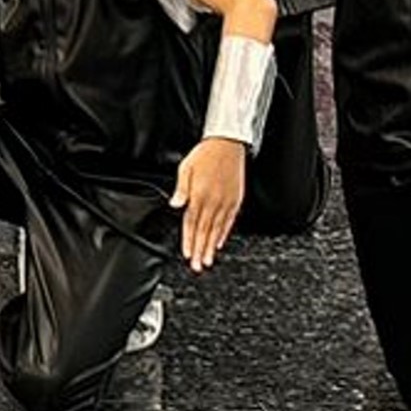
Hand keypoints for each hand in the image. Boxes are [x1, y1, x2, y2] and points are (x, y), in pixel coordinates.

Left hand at [172, 140, 247, 269]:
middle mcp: (214, 202)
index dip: (189, 240)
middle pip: (204, 231)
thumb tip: (175, 204)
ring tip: (208, 261)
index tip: (187, 254)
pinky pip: (229, 221)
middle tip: (197, 266)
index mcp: (199, 195)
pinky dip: (224, 233)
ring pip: (217, 230)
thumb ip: (181, 189)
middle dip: (200, 250)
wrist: (228, 145)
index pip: (191, 223)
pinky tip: (219, 243)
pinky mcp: (236, 200)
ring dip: (211, 247)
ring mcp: (226, 202)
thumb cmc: (204, 155)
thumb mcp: (186, 169)